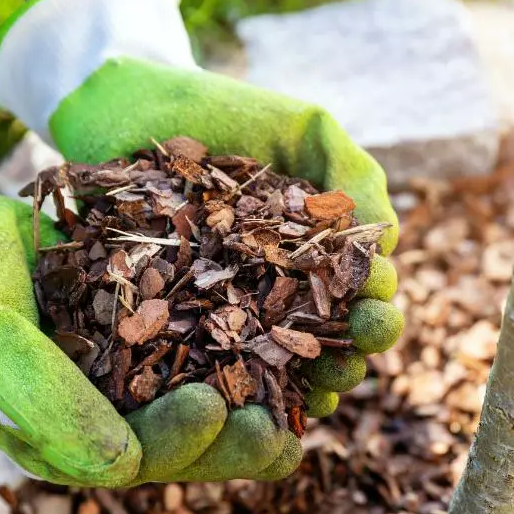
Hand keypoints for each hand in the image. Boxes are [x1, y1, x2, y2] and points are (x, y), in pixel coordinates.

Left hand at [0, 0, 403, 481]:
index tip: (372, 310)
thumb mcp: (304, 128)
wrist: (127, 106)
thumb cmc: (222, 112)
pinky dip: (236, 390)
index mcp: (316, 252)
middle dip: (348, 357)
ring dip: (304, 388)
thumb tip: (387, 239)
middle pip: (327, 341)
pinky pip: (208, 367)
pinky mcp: (173, 323)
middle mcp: (278, 289)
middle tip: (352, 359)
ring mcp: (227, 310)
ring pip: (277, 366)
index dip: (374, 310)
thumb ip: (354, 173)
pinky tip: (253, 407)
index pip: (360, 295)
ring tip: (315, 395)